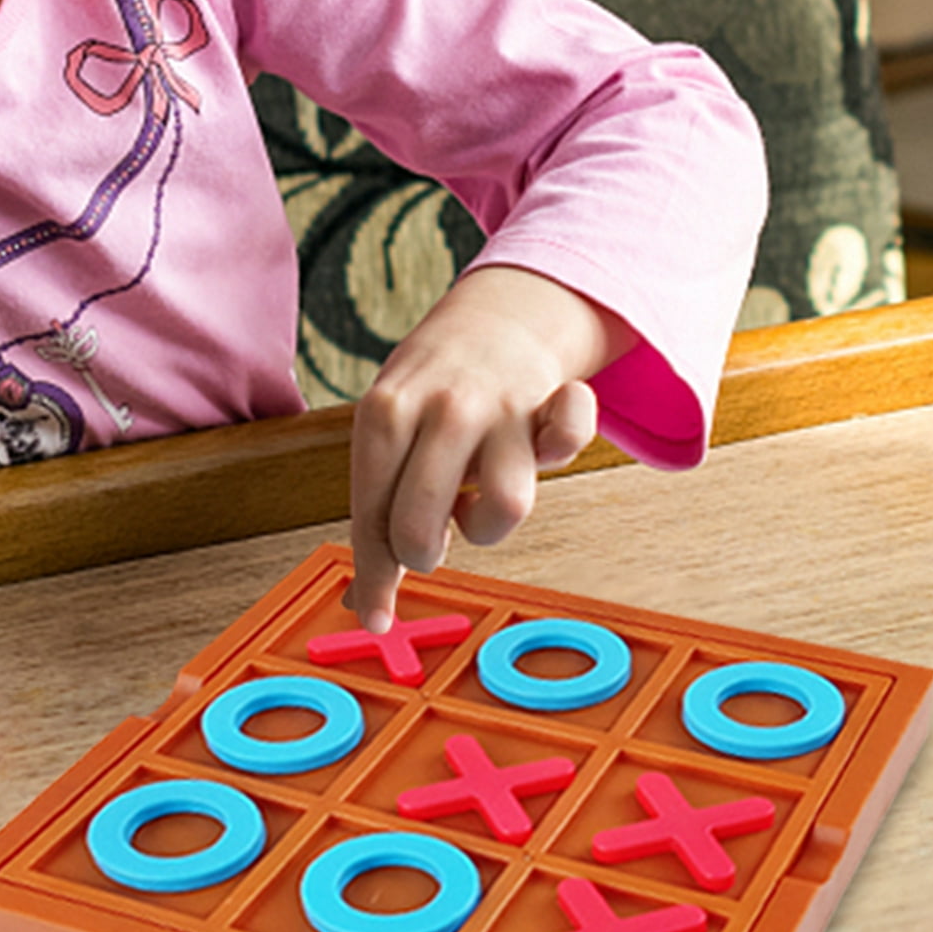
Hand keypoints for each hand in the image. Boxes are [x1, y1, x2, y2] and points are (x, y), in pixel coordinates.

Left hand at [343, 266, 630, 633]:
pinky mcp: (554, 404)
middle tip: (429, 538)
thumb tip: (362, 606)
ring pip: (502, 508)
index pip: (371, 516)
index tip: (375, 615)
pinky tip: (541, 449)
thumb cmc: (432, 391)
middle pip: (421, 527)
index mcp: (383, 415)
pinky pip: (570, 436)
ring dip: (486, 525)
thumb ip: (376, 509)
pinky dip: (564, 442)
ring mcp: (500, 407)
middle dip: (421, 554)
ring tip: (474, 498)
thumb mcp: (385, 430)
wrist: (495, 316)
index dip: (375, 574)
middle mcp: (441, 411)